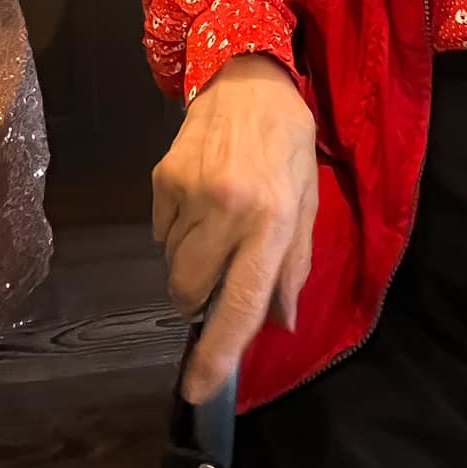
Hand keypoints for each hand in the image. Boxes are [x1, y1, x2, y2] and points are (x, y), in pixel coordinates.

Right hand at [152, 52, 317, 402]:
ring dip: (190, 261)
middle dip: (199, 299)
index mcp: (271, 221)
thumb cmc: (286, 143)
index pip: (242, 302)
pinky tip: (199, 201)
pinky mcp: (162, 179)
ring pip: (173, 264)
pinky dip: (176, 231)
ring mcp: (189, 194)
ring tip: (216, 223)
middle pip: (192, 291)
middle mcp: (228, 211)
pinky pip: (159, 232)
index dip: (219, 352)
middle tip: (220, 272)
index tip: (199, 389)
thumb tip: (280, 320)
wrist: (245, 78)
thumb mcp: (307, 200)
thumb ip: (295, 264)